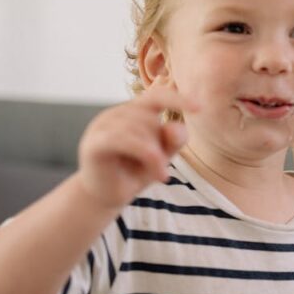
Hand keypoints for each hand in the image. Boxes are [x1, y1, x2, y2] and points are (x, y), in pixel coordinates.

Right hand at [76, 87, 196, 209]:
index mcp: (133, 112)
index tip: (199, 108)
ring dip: (156, 154)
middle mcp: (115, 114)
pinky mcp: (93, 143)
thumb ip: (173, 140)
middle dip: (162, 143)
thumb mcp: (163, 155)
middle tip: (163, 168)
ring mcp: (101, 126)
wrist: (106, 197)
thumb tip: (176, 126)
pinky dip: (146, 154)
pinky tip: (159, 174)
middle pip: (149, 117)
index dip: (177, 99)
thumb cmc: (134, 172)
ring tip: (160, 175)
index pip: (156, 96)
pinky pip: (123, 139)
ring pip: (138, 127)